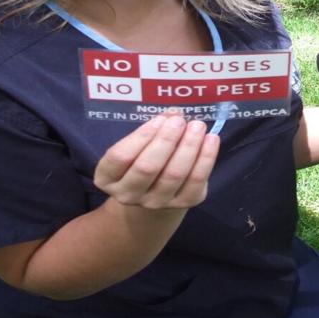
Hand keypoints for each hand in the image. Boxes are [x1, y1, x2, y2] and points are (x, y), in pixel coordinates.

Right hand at [94, 110, 219, 208]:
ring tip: (197, 126)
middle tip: (179, 121)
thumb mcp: (136, 145)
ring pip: (174, 174)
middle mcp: (128, 194)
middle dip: (166, 140)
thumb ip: (150, 130)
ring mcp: (156, 203)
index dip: (141, 136)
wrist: (155, 191)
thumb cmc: (141, 158)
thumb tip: (174, 114)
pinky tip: (211, 139)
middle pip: (148, 167)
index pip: (120, 157)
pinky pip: (196, 181)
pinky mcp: (183, 203)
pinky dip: (206, 158)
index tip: (159, 119)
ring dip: (188, 146)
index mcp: (107, 178)